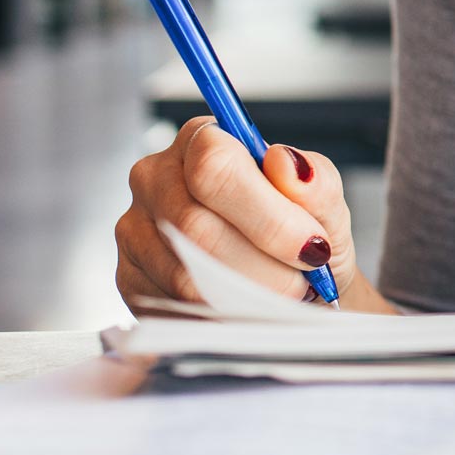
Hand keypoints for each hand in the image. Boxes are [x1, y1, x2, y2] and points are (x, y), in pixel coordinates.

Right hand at [114, 116, 392, 313]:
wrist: (292, 279)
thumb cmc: (302, 229)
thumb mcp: (324, 200)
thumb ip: (313, 181)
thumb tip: (285, 163)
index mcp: (202, 141)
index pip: (215, 165)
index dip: (268, 214)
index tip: (311, 245)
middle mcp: (156, 177)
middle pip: (196, 226)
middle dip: (263, 264)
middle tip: (302, 283)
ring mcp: (135, 227)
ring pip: (185, 273)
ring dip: (246, 294)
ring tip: (282, 294)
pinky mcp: (130, 276)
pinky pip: (172, 305)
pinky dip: (223, 314)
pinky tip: (250, 306)